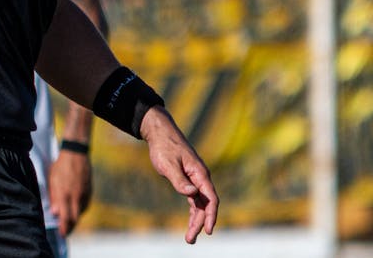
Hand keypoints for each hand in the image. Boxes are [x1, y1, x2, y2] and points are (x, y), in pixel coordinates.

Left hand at [48, 149, 91, 234]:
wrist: (76, 154)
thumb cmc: (60, 166)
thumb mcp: (52, 180)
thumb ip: (53, 197)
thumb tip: (54, 212)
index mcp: (64, 194)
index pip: (65, 217)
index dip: (64, 228)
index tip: (62, 234)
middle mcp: (75, 196)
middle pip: (75, 218)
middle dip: (70, 227)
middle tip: (66, 232)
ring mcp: (84, 193)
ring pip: (80, 212)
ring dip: (75, 218)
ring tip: (69, 221)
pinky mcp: (89, 190)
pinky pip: (85, 204)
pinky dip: (80, 209)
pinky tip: (75, 209)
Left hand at [140, 107, 217, 243]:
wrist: (160, 133)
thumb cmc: (164, 147)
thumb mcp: (168, 164)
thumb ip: (179, 180)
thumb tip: (191, 194)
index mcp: (200, 173)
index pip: (211, 198)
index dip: (211, 215)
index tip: (208, 230)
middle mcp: (201, 177)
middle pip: (206, 205)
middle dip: (201, 223)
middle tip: (190, 239)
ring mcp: (195, 179)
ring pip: (200, 204)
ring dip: (197, 220)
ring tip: (190, 237)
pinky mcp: (188, 180)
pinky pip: (195, 199)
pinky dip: (194, 211)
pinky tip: (191, 223)